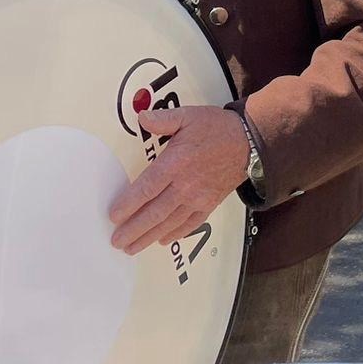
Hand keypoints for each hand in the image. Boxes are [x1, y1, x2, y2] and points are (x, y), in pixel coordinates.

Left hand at [109, 106, 249, 255]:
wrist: (249, 143)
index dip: (129, 204)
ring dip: (149, 237)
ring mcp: (198, 198)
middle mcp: (186, 185)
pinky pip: (190, 224)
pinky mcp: (209, 204)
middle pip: (155, 212)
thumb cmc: (217, 129)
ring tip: (132, 247)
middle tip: (117, 241)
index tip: (114, 215)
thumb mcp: (187, 116)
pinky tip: (162, 240)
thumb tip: (142, 118)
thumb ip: (163, 119)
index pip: (148, 188)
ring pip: (169, 223)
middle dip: (134, 229)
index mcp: (176, 163)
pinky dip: (175, 234)